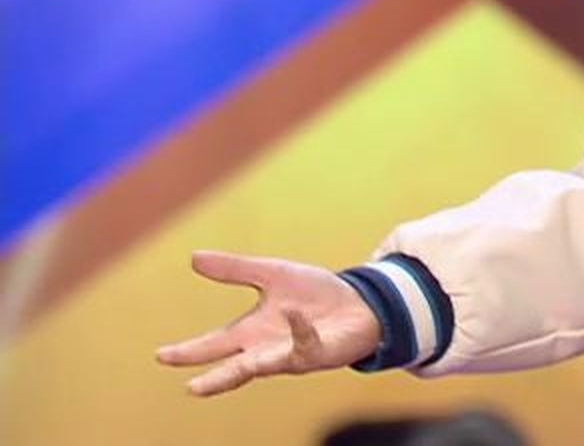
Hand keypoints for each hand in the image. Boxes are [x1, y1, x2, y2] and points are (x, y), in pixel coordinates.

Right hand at [155, 250, 381, 395]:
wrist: (360, 303)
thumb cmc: (314, 296)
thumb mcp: (273, 275)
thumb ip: (236, 269)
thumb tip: (193, 257)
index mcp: (251, 332)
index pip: (214, 344)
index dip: (189, 352)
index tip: (161, 356)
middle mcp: (267, 349)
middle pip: (235, 368)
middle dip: (214, 378)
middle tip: (191, 388)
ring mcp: (292, 354)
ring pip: (266, 367)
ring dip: (248, 369)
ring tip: (223, 381)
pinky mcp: (319, 352)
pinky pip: (305, 343)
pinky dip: (298, 330)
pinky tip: (292, 315)